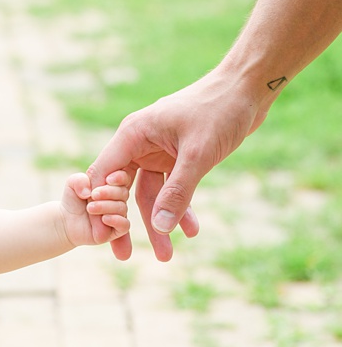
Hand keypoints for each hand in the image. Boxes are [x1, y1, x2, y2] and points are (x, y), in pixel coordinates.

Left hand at [57, 169, 132, 248]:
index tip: (108, 179)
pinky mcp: (117, 230)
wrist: (67, 220)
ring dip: (105, 206)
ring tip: (89, 208)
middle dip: (108, 192)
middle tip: (93, 195)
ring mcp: (119, 214)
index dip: (119, 177)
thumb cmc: (73, 200)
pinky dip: (115, 220)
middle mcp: (119, 200)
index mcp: (113, 185)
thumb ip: (79, 180)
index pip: (124, 178)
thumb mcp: (72, 185)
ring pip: (122, 208)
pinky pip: (125, 225)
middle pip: (123, 192)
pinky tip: (104, 219)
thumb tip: (89, 191)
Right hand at [86, 71, 255, 260]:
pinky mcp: (177, 157)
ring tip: (166, 255)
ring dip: (158, 222)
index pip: (103, 175)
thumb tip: (159, 226)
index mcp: (132, 136)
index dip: (100, 206)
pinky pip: (172, 189)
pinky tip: (192, 230)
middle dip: (125, 223)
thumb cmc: (218, 110)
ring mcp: (158, 152)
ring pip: (149, 194)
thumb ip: (177, 191)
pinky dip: (180, 208)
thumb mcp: (198, 155)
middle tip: (123, 256)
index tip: (101, 236)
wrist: (247, 90)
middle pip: (123, 190)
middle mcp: (139, 145)